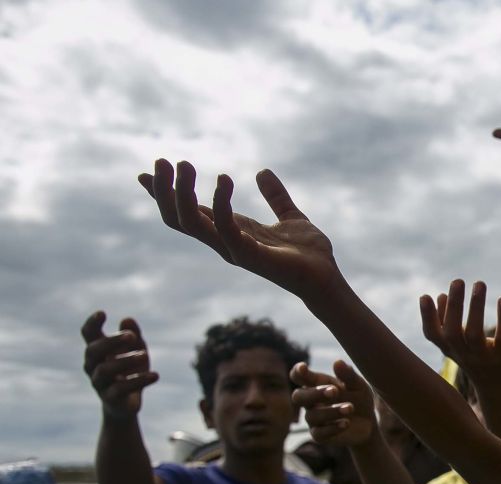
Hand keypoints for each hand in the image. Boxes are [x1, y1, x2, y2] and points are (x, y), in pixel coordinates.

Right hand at [81, 312, 158, 418]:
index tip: (103, 313)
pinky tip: (155, 375)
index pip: (88, 334)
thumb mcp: (136, 350)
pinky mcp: (110, 399)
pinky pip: (120, 389)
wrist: (126, 404)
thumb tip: (128, 319)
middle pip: (93, 350)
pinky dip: (139, 381)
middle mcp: (93, 366)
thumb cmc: (129, 371)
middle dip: (111, 342)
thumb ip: (133, 335)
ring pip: (105, 370)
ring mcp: (99, 383)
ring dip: (126, 361)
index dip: (92, 324)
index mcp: (97, 351)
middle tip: (131, 335)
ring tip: (145, 356)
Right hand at [138, 159, 341, 301]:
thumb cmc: (309, 254)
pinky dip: (220, 203)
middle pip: (179, 219)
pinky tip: (225, 179)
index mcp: (230, 231)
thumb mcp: (291, 216)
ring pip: (191, 223)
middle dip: (165, 191)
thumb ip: (276, 197)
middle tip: (164, 161)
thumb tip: (262, 172)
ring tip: (185, 165)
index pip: (187, 213)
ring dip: (182, 194)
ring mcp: (234, 250)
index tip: (146, 173)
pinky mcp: (250, 255)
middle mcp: (225, 242)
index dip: (166, 194)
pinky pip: (225, 228)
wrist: (327, 277)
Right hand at [291, 360, 376, 446]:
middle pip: (298, 397)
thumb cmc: (359, 398)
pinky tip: (346, 423)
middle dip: (315, 393)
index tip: (303, 367)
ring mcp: (314, 419)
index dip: (298, 372)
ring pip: (312, 415)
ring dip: (331, 411)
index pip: (299, 377)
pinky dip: (333, 427)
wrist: (368, 423)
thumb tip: (338, 362)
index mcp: (316, 384)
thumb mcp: (358, 386)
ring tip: (350, 407)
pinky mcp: (320, 435)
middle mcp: (311, 402)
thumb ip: (348, 375)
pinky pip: (319, 433)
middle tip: (334, 391)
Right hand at [420, 279, 500, 392]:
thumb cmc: (474, 359)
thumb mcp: (456, 344)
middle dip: (454, 306)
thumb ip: (446, 322)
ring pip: (475, 334)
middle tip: (457, 281)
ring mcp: (482, 357)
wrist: (497, 388)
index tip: (425, 296)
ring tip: (479, 283)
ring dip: (476, 307)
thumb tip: (438, 295)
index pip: (432, 335)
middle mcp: (462, 354)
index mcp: (449, 349)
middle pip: (453, 332)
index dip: (427, 317)